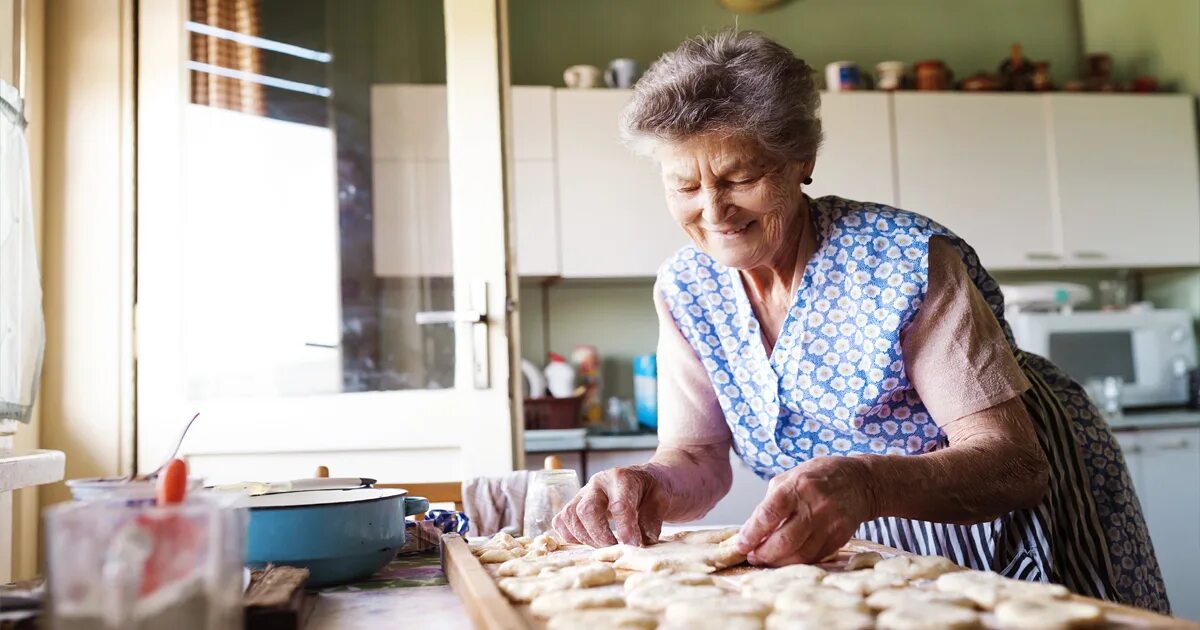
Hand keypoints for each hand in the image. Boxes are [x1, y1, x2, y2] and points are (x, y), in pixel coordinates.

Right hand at [552, 465, 668, 546]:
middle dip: (600, 536)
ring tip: (605, 546)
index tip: (633, 546)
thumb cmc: (653, 489)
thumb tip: (642, 542)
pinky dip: (570, 535)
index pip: (619, 505)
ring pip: (570, 516)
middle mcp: (598, 483)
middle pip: (586, 510)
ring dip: (585, 538)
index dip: (626, 529)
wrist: (645, 480)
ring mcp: (584, 493)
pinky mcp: (576, 504)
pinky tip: (588, 542)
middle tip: (616, 549)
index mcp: (622, 478)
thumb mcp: (662, 499)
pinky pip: (561, 521)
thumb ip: (652, 520)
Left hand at [737, 456, 877, 565]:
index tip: (741, 545)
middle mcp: (814, 506)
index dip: (752, 533)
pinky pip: (814, 557)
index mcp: (797, 486)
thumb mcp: (791, 476)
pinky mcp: (840, 537)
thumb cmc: (819, 476)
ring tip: (766, 559)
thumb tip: (753, 529)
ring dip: (778, 561)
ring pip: (800, 554)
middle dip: (763, 554)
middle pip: (784, 541)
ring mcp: (829, 523)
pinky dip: (797, 560)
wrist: (860, 482)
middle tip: (752, 556)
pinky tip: (787, 557)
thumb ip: (772, 501)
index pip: (769, 514)